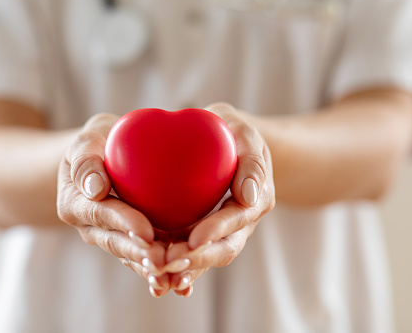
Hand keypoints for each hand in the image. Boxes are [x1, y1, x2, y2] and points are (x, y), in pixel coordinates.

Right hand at [57, 113, 170, 296]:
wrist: (104, 157)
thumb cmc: (98, 142)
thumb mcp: (87, 140)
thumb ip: (85, 159)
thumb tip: (94, 188)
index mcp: (76, 204)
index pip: (101, 214)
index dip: (123, 224)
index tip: (146, 232)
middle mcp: (91, 227)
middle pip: (116, 242)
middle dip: (139, 254)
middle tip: (162, 262)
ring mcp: (111, 237)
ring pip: (131, 256)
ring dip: (150, 268)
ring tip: (173, 278)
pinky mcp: (130, 241)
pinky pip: (144, 256)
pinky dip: (161, 268)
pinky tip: (181, 281)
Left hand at [164, 103, 275, 296]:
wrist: (228, 144)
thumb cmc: (233, 132)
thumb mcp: (244, 133)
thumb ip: (251, 159)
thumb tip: (248, 196)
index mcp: (255, 200)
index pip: (237, 219)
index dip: (216, 231)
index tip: (193, 239)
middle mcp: (241, 223)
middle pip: (223, 248)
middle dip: (198, 259)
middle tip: (169, 263)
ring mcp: (222, 232)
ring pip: (206, 257)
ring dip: (185, 269)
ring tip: (159, 276)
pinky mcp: (203, 234)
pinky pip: (192, 254)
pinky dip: (178, 269)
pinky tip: (156, 280)